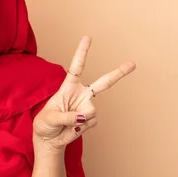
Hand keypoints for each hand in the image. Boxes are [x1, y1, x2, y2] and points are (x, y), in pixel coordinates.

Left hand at [33, 36, 135, 150]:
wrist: (48, 139)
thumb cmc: (44, 124)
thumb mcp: (49, 118)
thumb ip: (66, 116)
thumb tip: (84, 117)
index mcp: (68, 87)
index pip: (76, 67)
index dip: (82, 52)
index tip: (88, 37)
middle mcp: (81, 94)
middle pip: (104, 82)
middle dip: (119, 73)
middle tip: (133, 63)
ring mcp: (87, 107)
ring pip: (91, 111)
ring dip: (79, 120)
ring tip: (66, 123)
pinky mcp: (90, 119)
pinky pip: (91, 122)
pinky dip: (80, 128)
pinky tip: (72, 128)